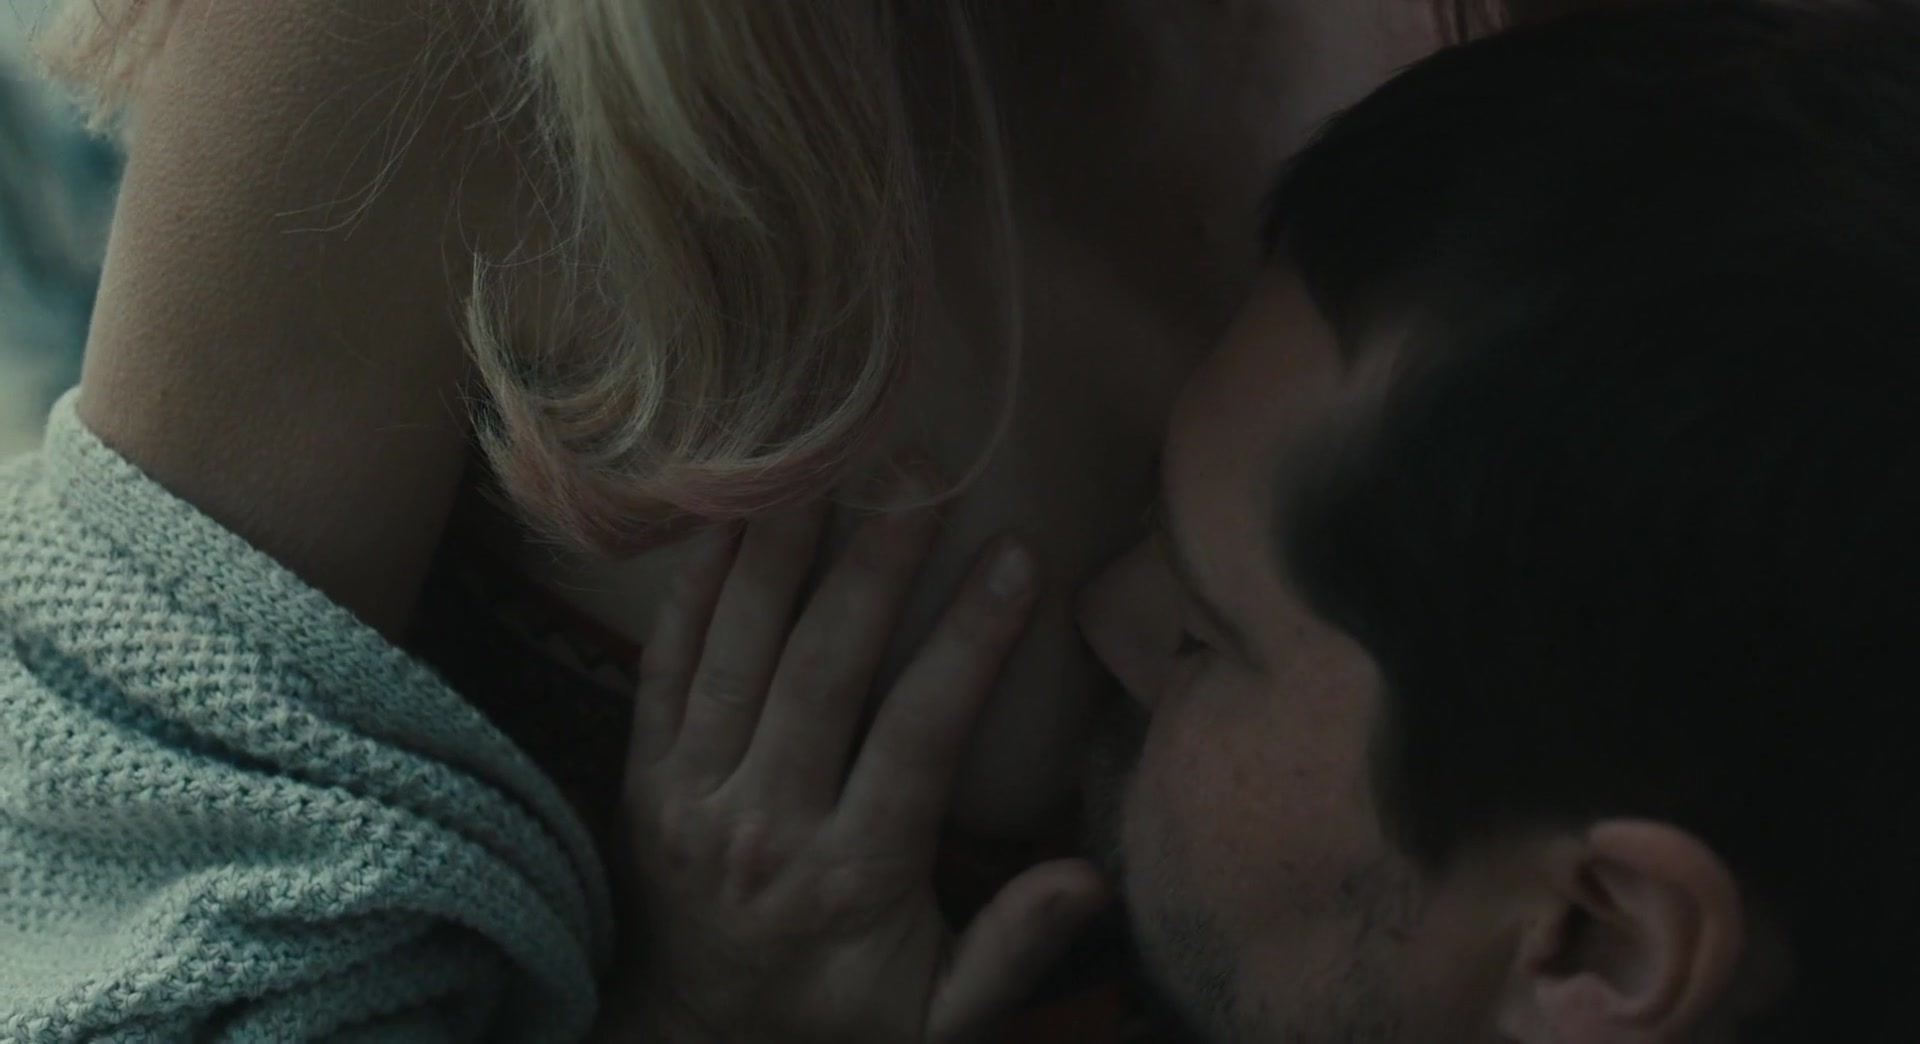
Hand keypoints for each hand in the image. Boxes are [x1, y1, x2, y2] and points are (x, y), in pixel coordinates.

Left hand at [613, 496, 1108, 1043]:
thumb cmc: (837, 1020)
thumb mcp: (938, 1020)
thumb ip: (1011, 951)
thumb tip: (1091, 880)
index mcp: (851, 879)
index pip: (918, 736)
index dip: (969, 641)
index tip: (1017, 556)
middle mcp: (762, 823)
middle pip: (821, 667)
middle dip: (876, 561)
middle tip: (923, 473)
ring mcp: (689, 792)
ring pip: (737, 646)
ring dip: (783, 545)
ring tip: (826, 457)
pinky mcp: (643, 772)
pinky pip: (665, 661)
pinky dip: (696, 582)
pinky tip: (732, 509)